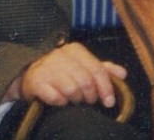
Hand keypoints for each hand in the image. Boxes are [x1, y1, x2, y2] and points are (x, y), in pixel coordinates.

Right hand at [12, 41, 126, 107]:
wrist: (30, 73)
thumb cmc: (61, 70)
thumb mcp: (83, 65)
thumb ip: (103, 69)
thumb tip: (123, 74)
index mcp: (76, 50)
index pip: (98, 69)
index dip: (106, 88)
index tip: (109, 101)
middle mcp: (61, 56)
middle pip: (86, 81)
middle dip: (90, 95)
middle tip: (89, 100)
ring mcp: (47, 68)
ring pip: (72, 90)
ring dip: (76, 99)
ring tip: (74, 99)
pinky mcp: (36, 82)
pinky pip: (56, 98)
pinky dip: (61, 102)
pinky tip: (60, 100)